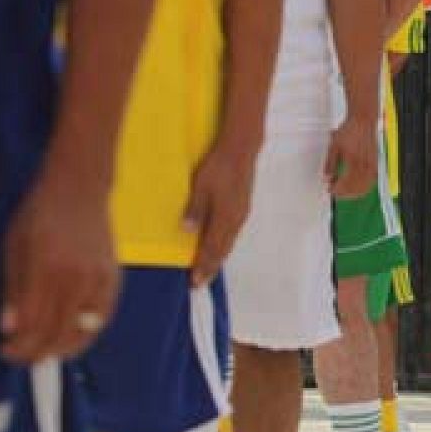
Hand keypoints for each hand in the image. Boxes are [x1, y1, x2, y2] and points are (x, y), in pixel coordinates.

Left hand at [0, 169, 119, 363]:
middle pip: (55, 333)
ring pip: (82, 331)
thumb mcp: (13, 249)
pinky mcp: (112, 277)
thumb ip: (13, 291)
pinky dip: (87, 333)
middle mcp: (76, 277)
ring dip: (61, 349)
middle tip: (20, 355)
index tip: (5, 350)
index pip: (32, 326)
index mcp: (46, 268)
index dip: (17, 347)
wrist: (79, 187)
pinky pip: (102, 317)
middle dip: (35, 352)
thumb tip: (9, 329)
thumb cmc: (40, 214)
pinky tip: (70, 335)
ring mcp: (98, 278)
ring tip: (44, 351)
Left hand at [183, 140, 259, 287]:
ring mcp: (241, 213)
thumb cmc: (218, 166)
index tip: (195, 282)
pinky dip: (225, 244)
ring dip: (219, 256)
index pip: (212, 248)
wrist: (241, 149)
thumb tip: (187, 231)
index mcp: (225, 217)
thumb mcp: (200, 186)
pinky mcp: (243, 206)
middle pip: (223, 249)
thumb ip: (195, 210)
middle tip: (201, 282)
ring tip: (209, 267)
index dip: (203, 266)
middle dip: (211, 267)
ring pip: (229, 241)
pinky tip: (220, 243)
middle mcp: (236, 219)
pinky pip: (233, 232)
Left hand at [325, 116, 376, 198]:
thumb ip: (330, 163)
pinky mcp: (375, 163)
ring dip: (354, 192)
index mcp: (354, 162)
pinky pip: (371, 181)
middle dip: (344, 193)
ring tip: (344, 191)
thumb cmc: (349, 130)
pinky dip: (364, 187)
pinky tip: (357, 186)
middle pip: (355, 188)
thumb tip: (326, 177)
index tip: (329, 189)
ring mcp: (372, 165)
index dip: (336, 190)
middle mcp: (365, 166)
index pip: (345, 184)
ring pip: (364, 187)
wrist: (363, 120)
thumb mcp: (334, 146)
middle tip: (334, 191)